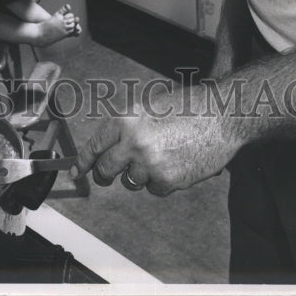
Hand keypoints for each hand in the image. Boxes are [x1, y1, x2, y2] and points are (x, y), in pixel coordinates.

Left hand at [72, 95, 236, 195]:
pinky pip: (154, 190)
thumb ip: (127, 126)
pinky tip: (174, 164)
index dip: (83, 161)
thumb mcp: (149, 105)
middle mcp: (133, 142)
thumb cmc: (187, 106)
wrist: (220, 115)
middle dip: (104, 174)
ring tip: (158, 156)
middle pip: (105, 169)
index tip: (76, 172)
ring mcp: (150, 164)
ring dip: (139, 174)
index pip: (95, 145)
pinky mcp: (168, 180)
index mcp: (125, 119)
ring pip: (130, 181)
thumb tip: (109, 146)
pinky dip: (160, 182)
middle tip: (108, 175)